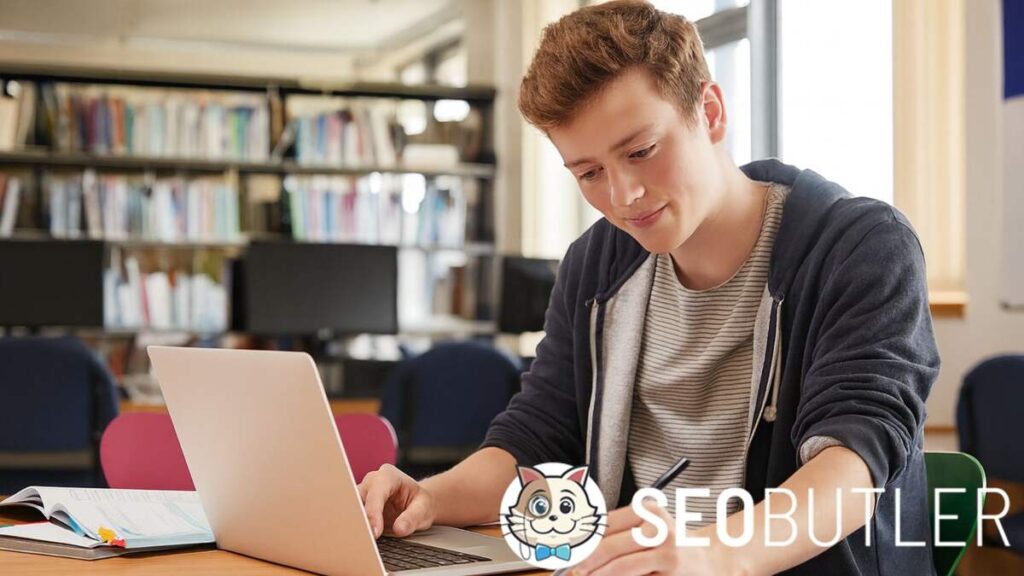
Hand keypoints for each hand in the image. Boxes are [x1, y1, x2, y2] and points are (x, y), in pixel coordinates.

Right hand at [358, 463, 436, 538]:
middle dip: (359, 519)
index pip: (376, 493)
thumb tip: (399, 529)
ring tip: (360, 541)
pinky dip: (355, 528)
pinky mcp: (358, 506)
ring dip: (354, 525)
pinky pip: (351, 517)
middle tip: (363, 539)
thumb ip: (413, 518)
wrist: (417, 504)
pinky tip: (359, 540)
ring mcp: (362, 493)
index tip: (375, 533)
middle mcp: (372, 481)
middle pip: (357, 499)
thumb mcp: (424, 509)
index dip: (373, 513)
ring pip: (350, 508)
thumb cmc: (420, 503)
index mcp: (388, 476)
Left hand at [569, 501, 733, 575]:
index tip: (569, 548)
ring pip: (620, 566)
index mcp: (648, 510)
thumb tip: (581, 546)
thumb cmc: (673, 546)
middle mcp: (658, 527)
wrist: (711, 561)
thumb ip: (619, 534)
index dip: (583, 539)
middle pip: (609, 545)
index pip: (606, 524)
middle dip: (586, 560)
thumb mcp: (648, 529)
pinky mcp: (671, 570)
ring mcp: (667, 551)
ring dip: (599, 574)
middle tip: (573, 568)